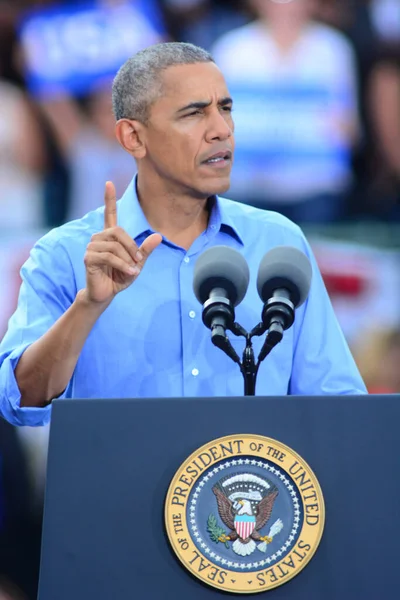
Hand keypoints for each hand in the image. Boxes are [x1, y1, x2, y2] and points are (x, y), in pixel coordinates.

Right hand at [83, 181, 161, 304]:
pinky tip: (130, 273)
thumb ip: (145, 250)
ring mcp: (91, 247)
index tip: (109, 183)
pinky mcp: (89, 258)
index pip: (109, 214)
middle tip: (138, 261)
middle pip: (118, 231)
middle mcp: (99, 238)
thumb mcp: (137, 263)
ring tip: (132, 270)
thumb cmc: (120, 277)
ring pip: (114, 246)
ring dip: (127, 259)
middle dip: (131, 246)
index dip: (109, 198)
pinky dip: (123, 265)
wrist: (106, 294)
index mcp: (110, 236)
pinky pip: (109, 256)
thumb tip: (159, 236)